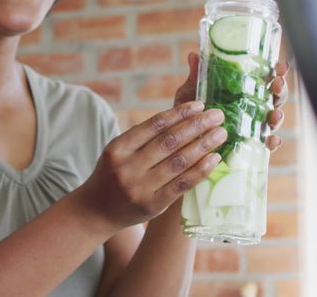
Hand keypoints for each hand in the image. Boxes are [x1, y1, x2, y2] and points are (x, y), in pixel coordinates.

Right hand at [76, 100, 227, 230]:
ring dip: (203, 145)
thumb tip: (184, 117)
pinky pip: (182, 184)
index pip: (154, 125)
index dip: (179, 113)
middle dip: (197, 125)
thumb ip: (144, 137)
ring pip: (179, 162)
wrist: (96, 211)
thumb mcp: (119, 151)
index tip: (200, 105)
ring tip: (220, 133)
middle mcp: (127, 167)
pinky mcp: (152, 205)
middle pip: (169, 141)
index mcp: (118, 148)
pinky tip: (214, 158)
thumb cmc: (113, 174)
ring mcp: (140, 188)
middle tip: (218, 115)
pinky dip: (200, 170)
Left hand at [174, 52, 290, 151]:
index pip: (265, 79)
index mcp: (243, 91)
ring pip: (273, 120)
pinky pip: (265, 145)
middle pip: (274, 97)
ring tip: (276, 113)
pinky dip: (272, 143)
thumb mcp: (191, 93)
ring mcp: (253, 127)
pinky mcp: (250, 146)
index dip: (277, 71)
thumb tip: (193, 56)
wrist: (181, 141)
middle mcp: (252, 108)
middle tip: (278, 83)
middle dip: (281, 90)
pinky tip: (273, 139)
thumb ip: (196, 77)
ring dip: (278, 115)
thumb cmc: (191, 114)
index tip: (281, 65)